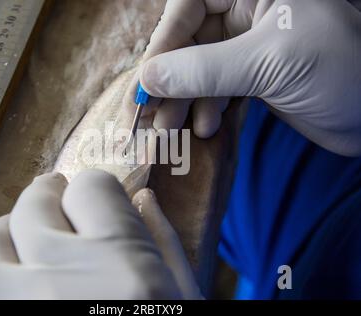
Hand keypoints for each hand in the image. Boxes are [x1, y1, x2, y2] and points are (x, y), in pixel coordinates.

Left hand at [0, 170, 201, 299]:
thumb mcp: (184, 297)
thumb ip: (164, 242)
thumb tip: (144, 198)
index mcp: (121, 258)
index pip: (91, 185)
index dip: (97, 191)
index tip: (100, 202)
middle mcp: (62, 273)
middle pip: (35, 202)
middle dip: (50, 197)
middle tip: (59, 204)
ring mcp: (19, 305)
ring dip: (11, 237)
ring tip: (30, 244)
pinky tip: (19, 294)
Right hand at [134, 0, 360, 155]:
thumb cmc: (342, 70)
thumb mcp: (268, 62)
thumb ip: (204, 69)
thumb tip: (148, 78)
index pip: (189, 8)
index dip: (163, 46)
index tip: (145, 85)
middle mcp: (248, 10)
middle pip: (187, 42)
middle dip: (168, 82)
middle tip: (148, 118)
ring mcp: (249, 43)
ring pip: (198, 69)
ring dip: (183, 102)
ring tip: (174, 132)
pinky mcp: (253, 73)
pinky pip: (215, 88)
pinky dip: (205, 108)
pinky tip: (205, 128)